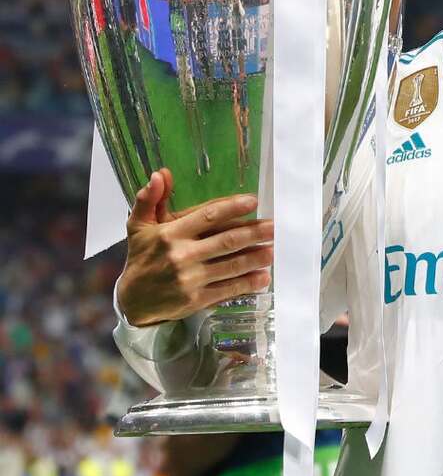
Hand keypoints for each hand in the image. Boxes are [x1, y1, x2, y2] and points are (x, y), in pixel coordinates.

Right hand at [118, 168, 273, 326]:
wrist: (132, 301)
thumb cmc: (141, 258)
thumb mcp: (138, 226)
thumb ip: (149, 199)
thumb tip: (160, 174)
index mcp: (170, 234)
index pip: (208, 217)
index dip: (232, 208)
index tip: (253, 201)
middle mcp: (182, 255)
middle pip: (227, 241)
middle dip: (255, 233)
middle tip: (276, 226)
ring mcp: (190, 279)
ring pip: (232, 266)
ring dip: (257, 258)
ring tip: (275, 249)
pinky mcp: (196, 300)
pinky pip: (227, 289)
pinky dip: (248, 283)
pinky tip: (264, 276)